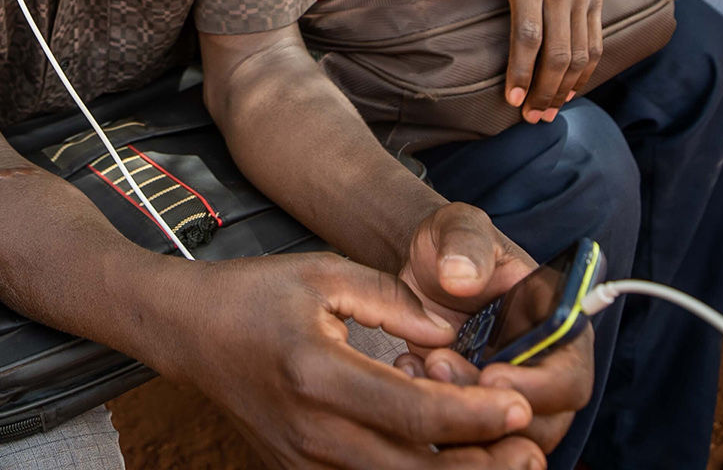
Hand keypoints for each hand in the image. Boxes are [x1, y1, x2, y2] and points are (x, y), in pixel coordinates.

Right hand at [171, 249, 549, 467]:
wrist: (190, 331)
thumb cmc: (257, 293)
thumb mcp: (326, 273)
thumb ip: (393, 298)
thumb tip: (452, 330)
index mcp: (318, 375)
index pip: (411, 410)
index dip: (471, 414)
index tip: (518, 408)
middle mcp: (312, 434)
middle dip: (477, 468)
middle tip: (531, 453)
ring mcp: (302, 465)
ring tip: (505, 465)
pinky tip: (447, 460)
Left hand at [398, 204, 593, 460]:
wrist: (422, 264)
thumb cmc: (453, 242)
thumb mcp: (459, 226)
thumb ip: (465, 242)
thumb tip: (462, 276)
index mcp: (557, 321)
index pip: (571, 375)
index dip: (539, 387)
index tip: (491, 374)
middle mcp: (542, 364)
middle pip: (540, 420)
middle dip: (487, 402)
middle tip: (439, 363)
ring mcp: (510, 391)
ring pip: (501, 435)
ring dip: (459, 412)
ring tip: (421, 361)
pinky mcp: (476, 406)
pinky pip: (466, 433)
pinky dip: (436, 416)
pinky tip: (408, 369)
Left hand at [422, 0, 601, 121]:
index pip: (528, 34)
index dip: (521, 71)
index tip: (512, 100)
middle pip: (558, 52)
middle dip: (545, 90)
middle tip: (531, 117)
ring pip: (580, 53)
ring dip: (566, 87)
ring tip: (549, 111)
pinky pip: (596, 43)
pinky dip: (585, 72)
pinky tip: (569, 91)